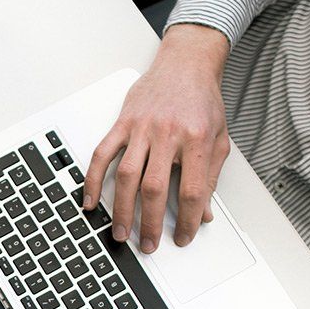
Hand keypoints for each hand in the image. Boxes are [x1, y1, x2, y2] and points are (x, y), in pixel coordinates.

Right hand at [83, 24, 230, 252]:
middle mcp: (167, 133)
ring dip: (122, 209)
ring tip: (121, 232)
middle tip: (148, 245)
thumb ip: (210, 177)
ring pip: (127, 176)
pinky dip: (93, 179)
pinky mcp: (122, 122)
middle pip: (154, 188)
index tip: (184, 236)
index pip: (191, 189)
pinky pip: (102, 154)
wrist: (185, 64)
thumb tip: (204, 212)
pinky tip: (90, 201)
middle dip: (150, 222)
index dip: (188, 219)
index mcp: (196, 139)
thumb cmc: (202, 100)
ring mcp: (141, 128)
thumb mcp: (218, 138)